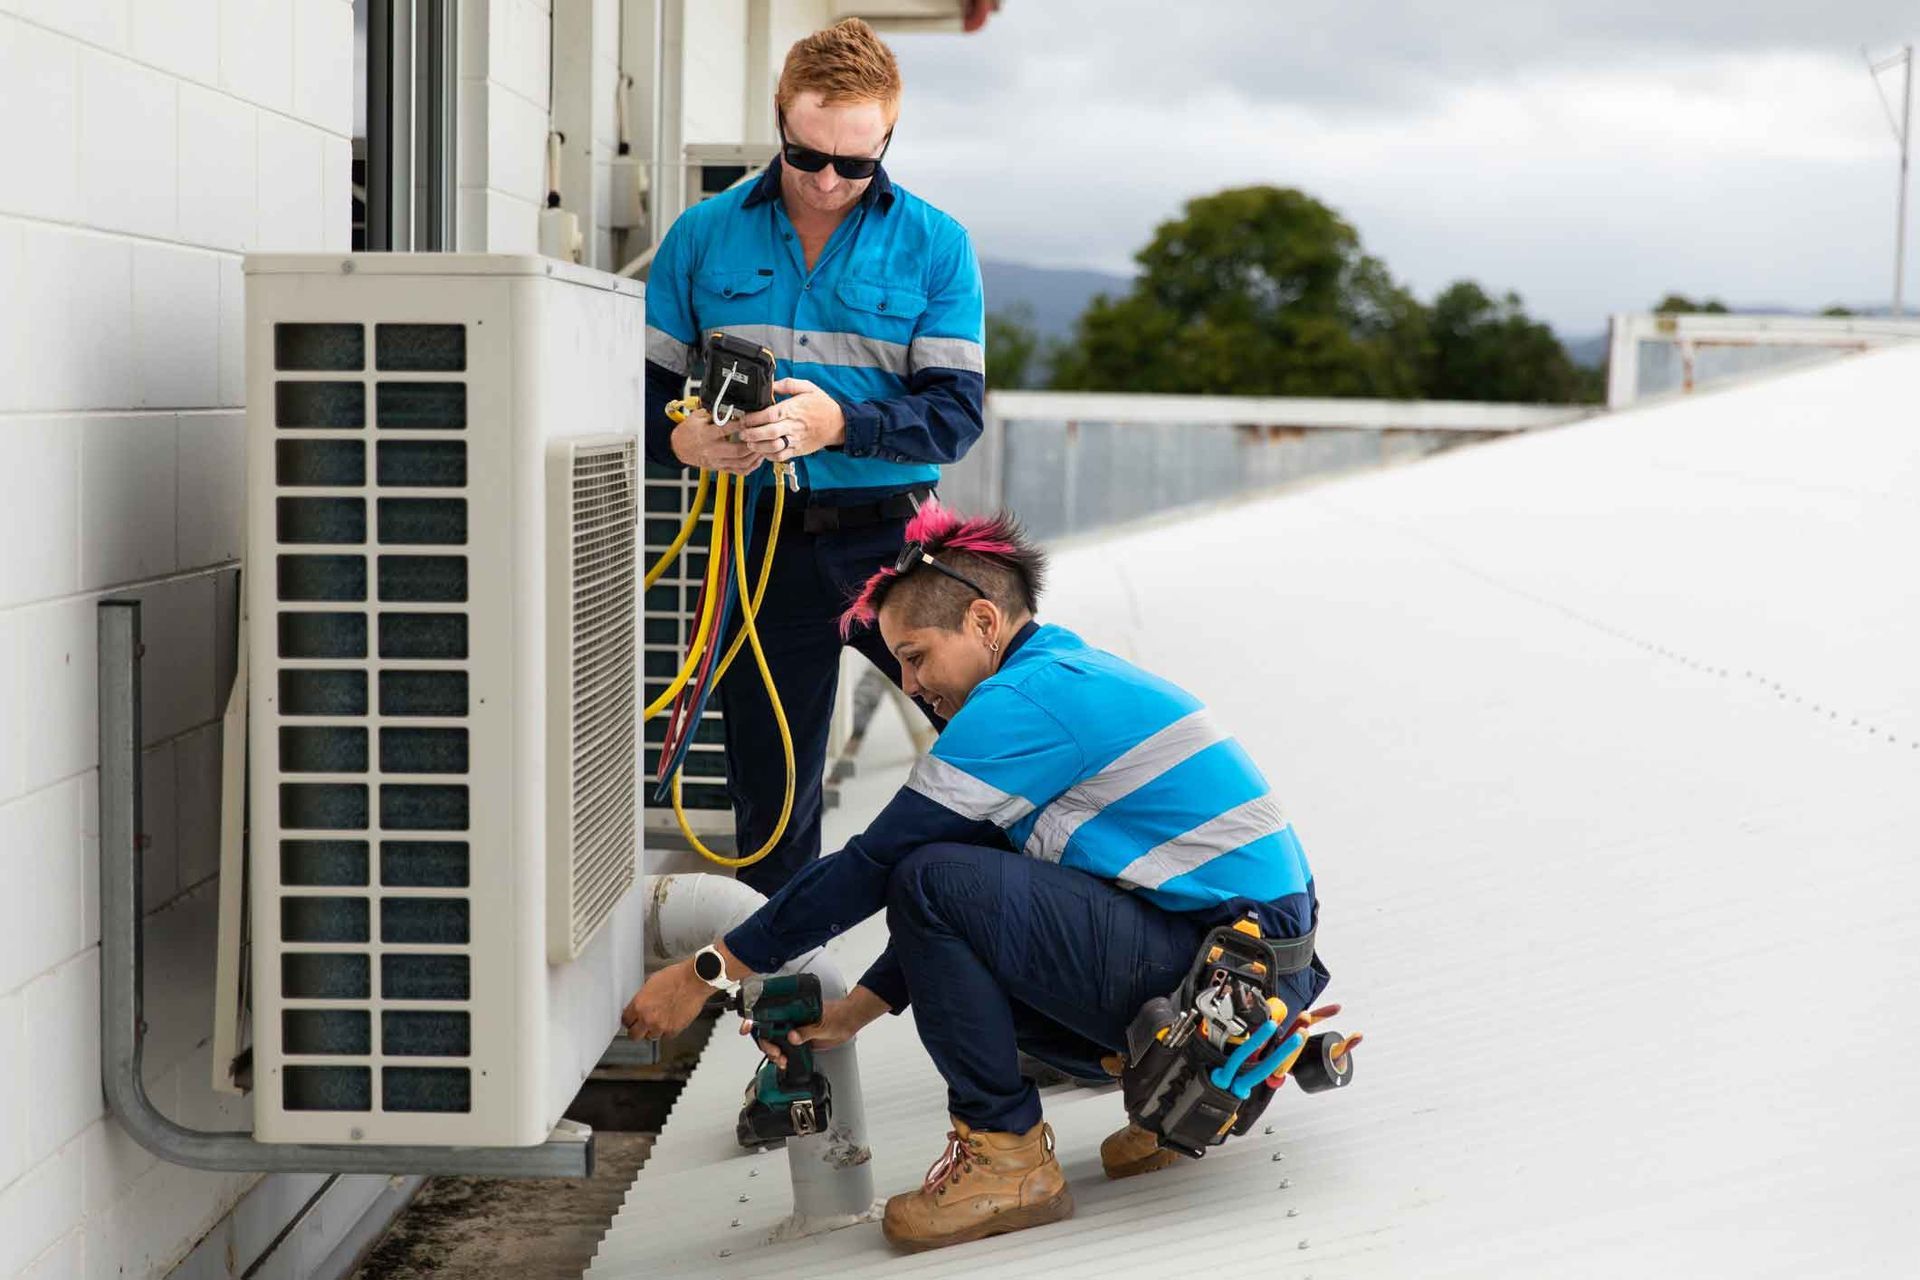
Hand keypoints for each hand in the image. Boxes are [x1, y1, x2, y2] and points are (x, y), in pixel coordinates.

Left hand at [621, 959, 715, 1040]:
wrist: (694, 980)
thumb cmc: (676, 977)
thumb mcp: (651, 983)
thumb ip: (643, 998)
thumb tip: (640, 1005)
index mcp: (639, 1005)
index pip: (625, 1020)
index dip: (629, 1020)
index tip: (631, 1020)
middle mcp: (648, 1018)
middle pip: (633, 1035)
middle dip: (636, 1031)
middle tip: (640, 1027)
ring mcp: (661, 1026)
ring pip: (650, 1037)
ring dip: (652, 1031)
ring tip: (658, 1022)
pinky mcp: (674, 1030)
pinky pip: (666, 1036)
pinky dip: (667, 1031)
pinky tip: (669, 1021)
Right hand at [671, 406, 763, 475]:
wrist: (679, 448)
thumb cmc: (689, 430)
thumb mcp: (697, 416)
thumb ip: (714, 411)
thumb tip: (731, 403)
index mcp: (706, 434)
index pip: (726, 429)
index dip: (742, 423)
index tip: (754, 417)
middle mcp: (712, 450)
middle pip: (737, 450)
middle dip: (753, 443)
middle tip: (764, 435)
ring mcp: (717, 461)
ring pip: (741, 462)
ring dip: (755, 455)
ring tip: (765, 445)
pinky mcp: (720, 468)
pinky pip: (739, 471)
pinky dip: (752, 465)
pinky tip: (758, 457)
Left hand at [735, 378, 845, 463]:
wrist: (838, 424)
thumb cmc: (823, 406)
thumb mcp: (808, 387)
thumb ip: (787, 384)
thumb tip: (771, 385)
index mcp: (793, 409)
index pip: (770, 415)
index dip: (754, 418)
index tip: (744, 419)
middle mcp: (793, 426)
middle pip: (769, 432)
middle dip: (752, 434)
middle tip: (742, 433)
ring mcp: (796, 439)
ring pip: (774, 447)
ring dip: (759, 447)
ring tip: (750, 443)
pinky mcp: (798, 450)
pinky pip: (781, 456)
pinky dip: (770, 456)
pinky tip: (763, 451)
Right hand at [740, 986, 890, 1068]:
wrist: (849, 1022)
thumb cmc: (837, 1015)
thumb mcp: (822, 1024)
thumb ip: (806, 1031)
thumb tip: (792, 1036)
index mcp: (792, 1009)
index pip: (768, 1012)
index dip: (754, 1019)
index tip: (746, 1027)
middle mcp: (790, 1018)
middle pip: (767, 1030)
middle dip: (765, 1043)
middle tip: (775, 1053)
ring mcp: (793, 1029)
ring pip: (774, 1041)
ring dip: (773, 1052)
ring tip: (780, 1060)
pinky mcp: (798, 1040)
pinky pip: (784, 1048)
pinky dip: (780, 1056)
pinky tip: (783, 1062)